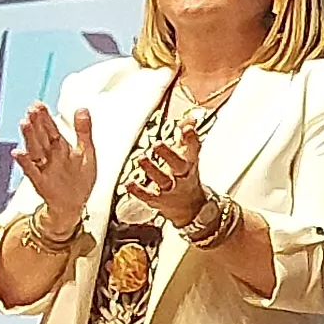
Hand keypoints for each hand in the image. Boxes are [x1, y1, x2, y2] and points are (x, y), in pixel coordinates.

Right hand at [13, 101, 99, 226]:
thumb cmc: (80, 178)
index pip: (51, 129)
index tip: (37, 104)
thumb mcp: (86, 152)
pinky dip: (25, 162)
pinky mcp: (41, 181)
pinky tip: (18, 152)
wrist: (74, 204)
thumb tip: (82, 108)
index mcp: (61, 147)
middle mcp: (50, 156)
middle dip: (36, 123)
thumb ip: (84, 131)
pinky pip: (31, 171)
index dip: (45, 117)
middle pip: (41, 137)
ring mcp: (44, 168)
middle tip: (31, 109)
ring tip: (24, 123)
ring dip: (29, 137)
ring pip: (35, 150)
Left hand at [118, 117, 217, 235]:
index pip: (194, 149)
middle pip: (179, 165)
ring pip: (163, 180)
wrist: (189, 207)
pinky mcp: (158, 200)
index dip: (191, 139)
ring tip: (141, 158)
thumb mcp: (188, 155)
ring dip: (152, 169)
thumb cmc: (184, 175)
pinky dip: (138, 190)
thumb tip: (192, 115)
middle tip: (158, 144)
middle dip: (169, 154)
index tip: (187, 128)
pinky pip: (148, 195)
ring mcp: (170, 188)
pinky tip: (129, 183)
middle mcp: (182, 175)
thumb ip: (186, 135)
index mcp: (190, 162)